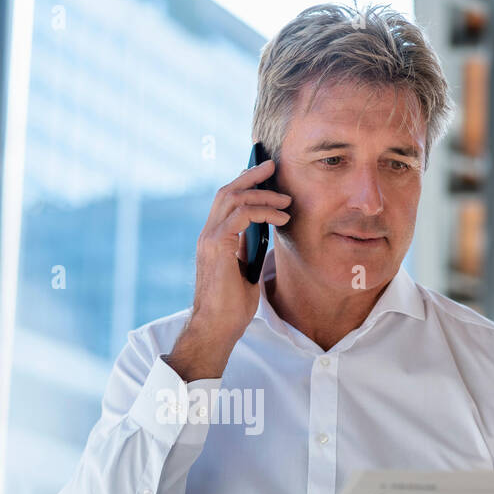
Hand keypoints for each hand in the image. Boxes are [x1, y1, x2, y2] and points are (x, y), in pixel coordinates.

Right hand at [166, 158, 290, 380]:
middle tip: (273, 166)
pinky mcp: (217, 245)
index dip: (244, 184)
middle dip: (251, 176)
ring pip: (233, 197)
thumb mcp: (244, 269)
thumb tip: (263, 230)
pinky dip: (263, 211)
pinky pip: (241, 214)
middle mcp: (207, 234)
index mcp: (213, 239)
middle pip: (227, 191)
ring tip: (285, 200)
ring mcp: (210, 238)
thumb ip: (247, 248)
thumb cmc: (231, 306)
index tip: (263, 175)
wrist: (217, 326)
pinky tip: (281, 219)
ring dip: (263, 194)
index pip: (225, 201)